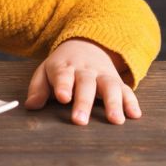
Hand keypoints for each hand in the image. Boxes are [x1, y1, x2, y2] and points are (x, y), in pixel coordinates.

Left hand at [24, 38, 141, 124]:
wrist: (86, 45)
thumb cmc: (62, 67)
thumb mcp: (45, 72)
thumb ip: (38, 89)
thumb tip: (31, 106)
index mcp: (64, 67)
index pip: (62, 75)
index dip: (63, 85)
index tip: (62, 97)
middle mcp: (85, 71)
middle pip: (85, 84)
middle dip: (83, 102)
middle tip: (80, 120)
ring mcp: (103, 75)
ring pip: (109, 86)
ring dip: (113, 103)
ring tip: (115, 120)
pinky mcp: (117, 81)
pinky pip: (127, 90)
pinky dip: (132, 102)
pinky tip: (135, 115)